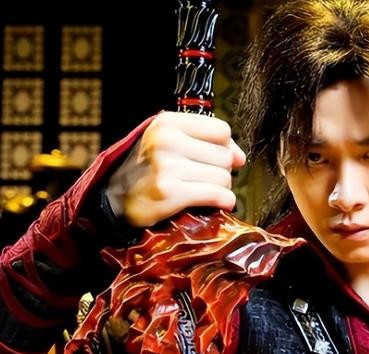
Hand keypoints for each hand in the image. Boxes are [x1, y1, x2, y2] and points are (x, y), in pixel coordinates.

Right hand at [106, 112, 245, 226]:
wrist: (116, 198)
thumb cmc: (149, 169)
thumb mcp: (170, 142)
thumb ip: (208, 142)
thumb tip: (241, 158)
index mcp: (168, 123)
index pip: (222, 131)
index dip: (226, 147)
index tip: (216, 158)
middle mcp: (166, 141)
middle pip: (225, 157)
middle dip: (221, 171)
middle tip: (204, 179)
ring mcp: (167, 167)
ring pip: (223, 178)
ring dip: (221, 188)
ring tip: (203, 191)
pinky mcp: (170, 193)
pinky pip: (216, 195)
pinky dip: (223, 201)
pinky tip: (216, 203)